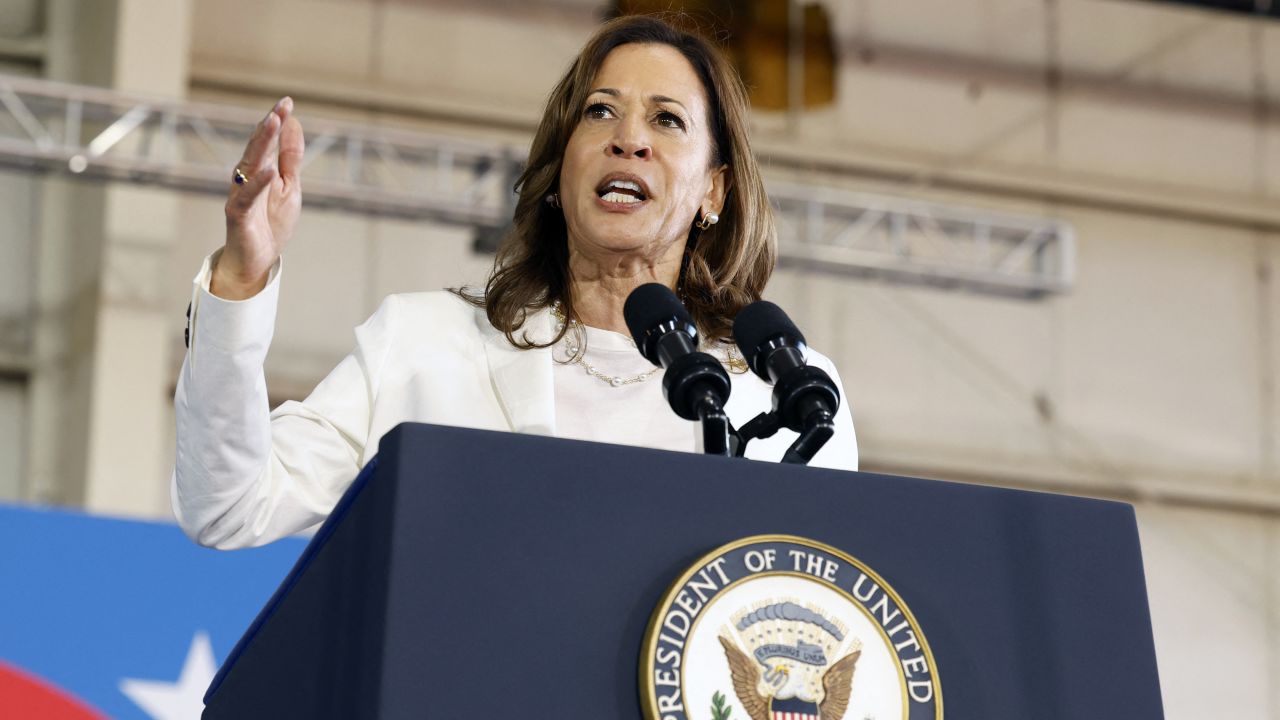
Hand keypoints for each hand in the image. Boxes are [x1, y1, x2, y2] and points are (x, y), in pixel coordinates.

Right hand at [212, 97, 303, 299]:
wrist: (257, 261)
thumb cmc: (270, 223)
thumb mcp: (290, 187)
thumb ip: (290, 158)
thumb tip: (294, 124)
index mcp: (260, 170)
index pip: (268, 141)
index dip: (277, 121)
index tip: (287, 102)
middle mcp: (247, 178)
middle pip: (257, 147)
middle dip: (268, 126)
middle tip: (279, 106)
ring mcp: (240, 195)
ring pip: (249, 164)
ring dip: (261, 143)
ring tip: (273, 123)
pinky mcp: (238, 214)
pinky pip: (246, 196)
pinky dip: (258, 183)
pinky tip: (270, 171)